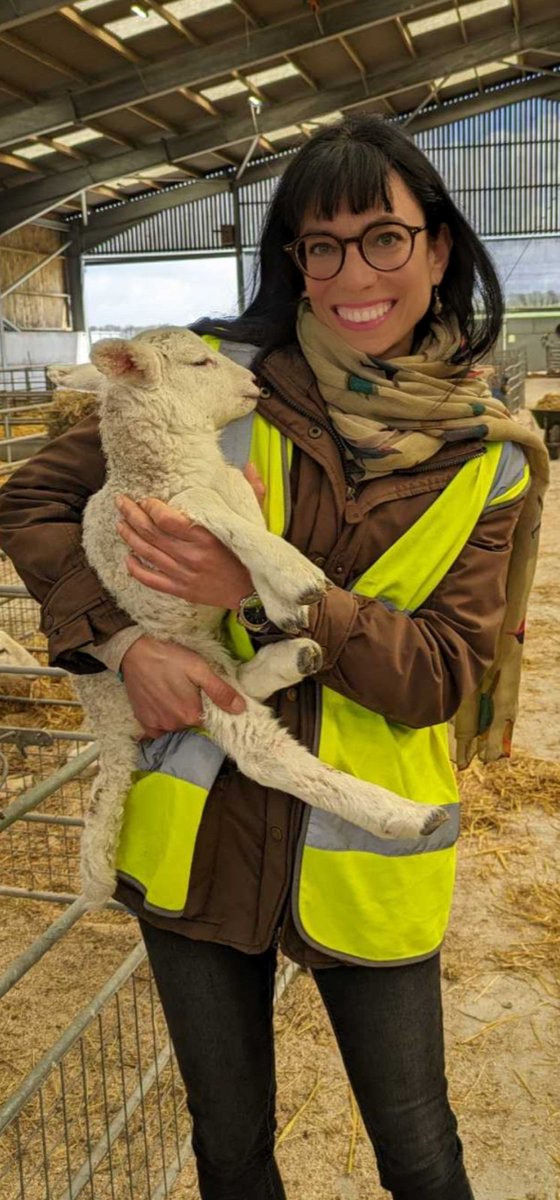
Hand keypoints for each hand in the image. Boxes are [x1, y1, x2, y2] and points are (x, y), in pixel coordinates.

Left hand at [116, 465, 264, 607]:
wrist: (255, 593)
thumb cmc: (254, 553)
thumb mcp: (255, 520)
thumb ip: (252, 490)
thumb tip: (249, 465)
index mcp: (207, 537)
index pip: (166, 520)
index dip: (151, 508)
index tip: (146, 499)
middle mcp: (191, 556)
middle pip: (151, 533)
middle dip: (131, 515)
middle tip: (121, 502)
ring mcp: (184, 575)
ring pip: (146, 553)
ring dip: (129, 537)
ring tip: (120, 524)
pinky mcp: (181, 590)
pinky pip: (151, 580)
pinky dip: (136, 569)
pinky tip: (128, 558)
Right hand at [121, 636, 244, 738]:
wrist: (135, 652)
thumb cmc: (170, 657)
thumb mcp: (200, 669)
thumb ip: (220, 691)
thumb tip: (240, 709)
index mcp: (191, 714)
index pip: (208, 723)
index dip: (208, 712)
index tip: (203, 700)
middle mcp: (174, 725)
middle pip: (191, 726)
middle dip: (192, 714)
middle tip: (187, 694)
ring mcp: (157, 725)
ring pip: (175, 729)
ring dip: (178, 719)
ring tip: (175, 699)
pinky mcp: (143, 721)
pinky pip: (157, 732)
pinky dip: (162, 725)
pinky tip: (163, 710)